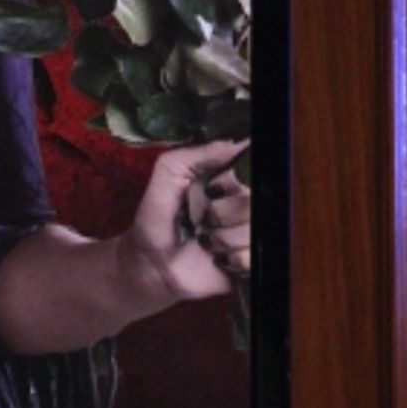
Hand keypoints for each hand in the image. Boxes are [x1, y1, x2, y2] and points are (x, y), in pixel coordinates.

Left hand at [117, 140, 249, 306]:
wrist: (151, 264)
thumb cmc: (157, 218)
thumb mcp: (167, 175)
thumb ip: (195, 155)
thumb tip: (234, 143)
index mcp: (224, 183)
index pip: (248, 170)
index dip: (230, 181)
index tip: (212, 189)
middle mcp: (240, 207)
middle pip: (253, 200)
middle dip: (222, 212)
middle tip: (203, 219)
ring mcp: (246, 235)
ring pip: (254, 228)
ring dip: (224, 237)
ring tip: (206, 241)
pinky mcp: (249, 263)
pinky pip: (255, 255)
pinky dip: (233, 258)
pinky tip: (218, 259)